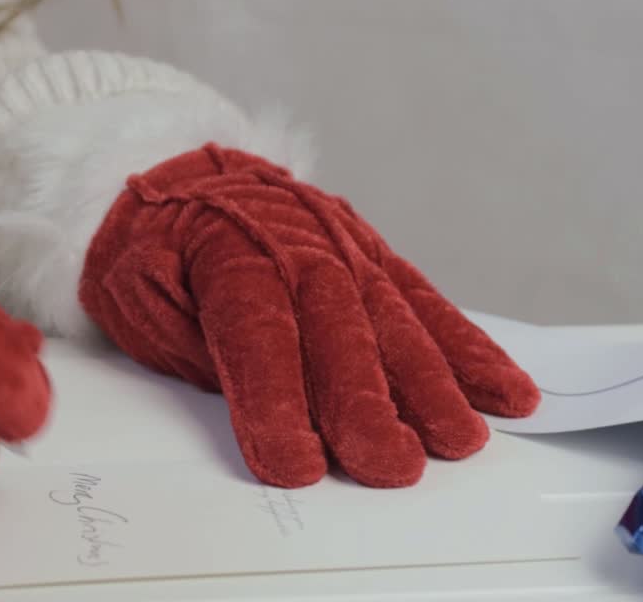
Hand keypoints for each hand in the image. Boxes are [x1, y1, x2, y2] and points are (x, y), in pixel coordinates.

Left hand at [80, 144, 539, 487]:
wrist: (181, 177)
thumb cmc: (155, 250)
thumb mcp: (138, 295)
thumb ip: (200, 349)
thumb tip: (264, 414)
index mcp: (227, 250)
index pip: (259, 332)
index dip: (278, 400)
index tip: (297, 462)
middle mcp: (298, 240)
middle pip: (340, 327)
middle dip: (371, 401)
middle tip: (397, 465)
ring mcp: (345, 245)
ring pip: (396, 317)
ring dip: (435, 382)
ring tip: (463, 437)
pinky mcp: (374, 256)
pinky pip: (426, 300)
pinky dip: (467, 347)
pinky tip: (505, 388)